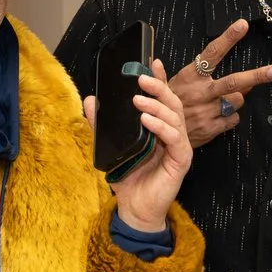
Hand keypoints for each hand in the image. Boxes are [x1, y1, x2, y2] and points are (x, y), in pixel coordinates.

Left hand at [85, 60, 192, 233]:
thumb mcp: (110, 146)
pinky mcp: (181, 161)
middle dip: (158, 88)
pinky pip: (176, 139)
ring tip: (137, 100)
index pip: (162, 99)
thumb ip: (101, 124)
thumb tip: (90, 100)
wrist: (135, 209)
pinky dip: (161, 127)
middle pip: (172, 103)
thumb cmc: (128, 178)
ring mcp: (179, 147)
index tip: (150, 62)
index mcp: (159, 128)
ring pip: (175, 118)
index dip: (159, 80)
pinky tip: (147, 121)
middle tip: (141, 79)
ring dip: (156, 106)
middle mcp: (173, 134)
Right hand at [169, 20, 271, 144]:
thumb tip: (156, 61)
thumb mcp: (162, 88)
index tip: (242, 25)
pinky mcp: (213, 128)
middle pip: (235, 82)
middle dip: (258, 75)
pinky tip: (217, 116)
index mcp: (191, 77)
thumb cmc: (164, 108)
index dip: (228, 38)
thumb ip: (162, 75)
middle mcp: (202, 93)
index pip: (212, 53)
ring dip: (235, 99)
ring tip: (219, 101)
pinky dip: (229, 117)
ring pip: (237, 101)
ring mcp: (209, 111)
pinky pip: (233, 119)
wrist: (161, 137)